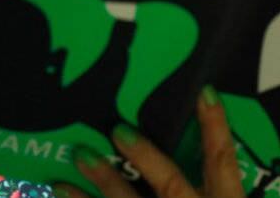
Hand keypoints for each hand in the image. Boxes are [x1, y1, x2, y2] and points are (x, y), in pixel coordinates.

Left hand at [59, 86, 243, 197]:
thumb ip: (221, 185)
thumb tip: (220, 157)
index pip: (222, 163)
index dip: (215, 127)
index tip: (204, 92)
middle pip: (170, 184)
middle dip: (144, 156)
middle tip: (117, 128)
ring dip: (102, 182)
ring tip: (79, 156)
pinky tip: (58, 190)